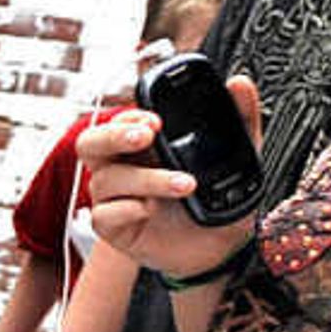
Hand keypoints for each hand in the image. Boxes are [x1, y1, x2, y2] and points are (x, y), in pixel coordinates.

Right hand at [77, 86, 261, 285]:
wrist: (221, 248)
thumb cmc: (217, 201)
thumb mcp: (237, 157)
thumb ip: (240, 119)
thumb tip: (240, 83)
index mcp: (143, 148)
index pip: (118, 121)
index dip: (128, 117)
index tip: (156, 120)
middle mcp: (122, 169)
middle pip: (90, 143)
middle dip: (114, 136)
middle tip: (147, 136)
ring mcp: (115, 199)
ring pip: (107, 180)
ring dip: (147, 179)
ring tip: (186, 185)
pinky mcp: (114, 228)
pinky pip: (102, 215)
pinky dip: (126, 210)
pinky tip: (149, 211)